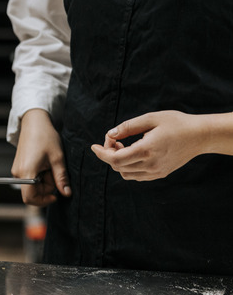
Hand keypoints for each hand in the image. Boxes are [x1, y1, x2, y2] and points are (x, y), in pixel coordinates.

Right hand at [11, 109, 70, 205]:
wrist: (34, 123)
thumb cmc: (44, 136)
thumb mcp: (57, 158)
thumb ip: (61, 178)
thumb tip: (66, 193)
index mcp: (26, 172)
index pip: (29, 198)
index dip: (43, 201)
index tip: (55, 196)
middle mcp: (18, 173)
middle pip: (32, 192)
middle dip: (46, 187)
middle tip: (55, 172)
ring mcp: (17, 170)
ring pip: (32, 185)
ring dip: (43, 180)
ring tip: (50, 165)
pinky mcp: (19, 167)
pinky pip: (29, 178)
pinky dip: (39, 175)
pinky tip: (44, 164)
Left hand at [91, 110, 206, 180]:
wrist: (201, 136)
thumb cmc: (177, 123)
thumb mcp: (151, 118)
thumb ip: (128, 127)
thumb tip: (110, 134)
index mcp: (146, 150)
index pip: (114, 159)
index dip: (101, 153)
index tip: (94, 146)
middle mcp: (150, 165)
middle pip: (117, 167)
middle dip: (109, 154)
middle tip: (114, 140)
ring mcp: (156, 172)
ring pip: (125, 174)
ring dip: (118, 162)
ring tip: (124, 145)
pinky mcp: (160, 174)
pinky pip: (136, 176)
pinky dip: (128, 167)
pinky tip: (132, 153)